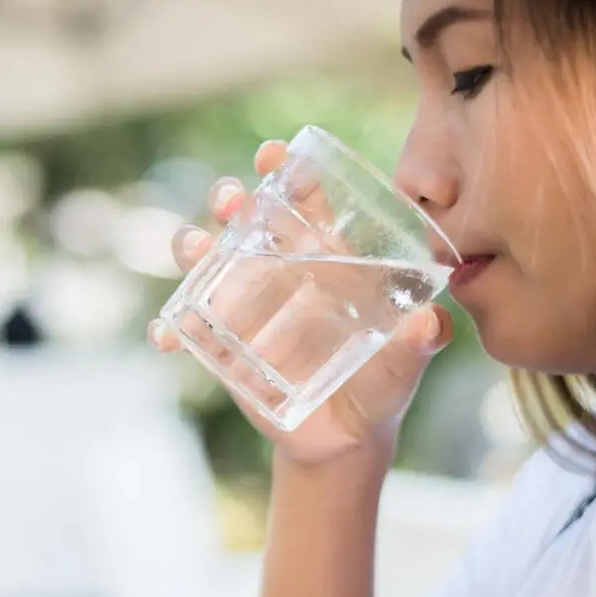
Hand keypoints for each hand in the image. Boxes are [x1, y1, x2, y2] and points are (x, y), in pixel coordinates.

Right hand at [149, 140, 453, 466]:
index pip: (303, 202)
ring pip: (206, 261)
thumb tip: (429, 323)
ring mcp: (245, 307)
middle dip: (229, 198)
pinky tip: (166, 335)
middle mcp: (278, 273)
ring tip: (196, 249)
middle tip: (231, 200)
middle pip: (244, 219)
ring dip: (191, 245)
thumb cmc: (381, 387)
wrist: (345, 441)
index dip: (285, 171)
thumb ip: (420, 343)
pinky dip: (169, 329)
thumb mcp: (406, 365)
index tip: (272, 154)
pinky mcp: (222, 346)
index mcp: (325, 261)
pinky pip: (186, 330)